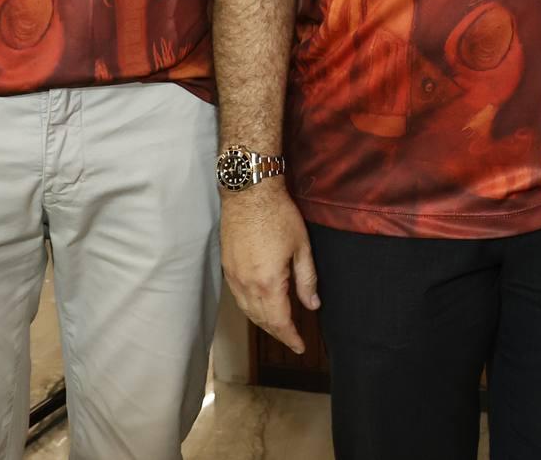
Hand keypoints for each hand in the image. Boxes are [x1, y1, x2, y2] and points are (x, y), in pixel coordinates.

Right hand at [221, 181, 319, 352]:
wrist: (248, 193)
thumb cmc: (278, 215)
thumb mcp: (301, 247)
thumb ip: (307, 280)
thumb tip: (313, 305)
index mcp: (268, 282)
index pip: (280, 321)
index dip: (290, 337)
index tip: (300, 347)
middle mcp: (246, 285)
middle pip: (262, 320)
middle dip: (278, 333)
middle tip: (292, 340)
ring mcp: (233, 278)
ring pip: (248, 311)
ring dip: (264, 323)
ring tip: (280, 328)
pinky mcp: (227, 268)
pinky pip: (239, 298)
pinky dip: (251, 309)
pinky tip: (261, 307)